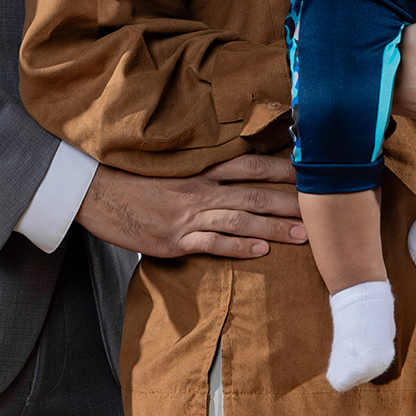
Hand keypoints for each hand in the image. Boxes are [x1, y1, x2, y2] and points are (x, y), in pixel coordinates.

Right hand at [74, 154, 306, 257]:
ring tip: (302, 236)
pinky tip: (260, 250)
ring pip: (240, 219)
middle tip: (321, 210)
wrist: (95, 193)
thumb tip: (230, 176)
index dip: (280, 168)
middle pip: (253, 193)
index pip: (248, 165)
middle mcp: (198, 190)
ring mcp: (187, 215)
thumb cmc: (133, 181)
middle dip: (289, 202)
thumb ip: (200, 173)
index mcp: (199, 170)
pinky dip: (237, 246)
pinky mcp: (173, 240)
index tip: (308, 172)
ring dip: (274, 227)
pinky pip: (211, 242)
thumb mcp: (170, 170)